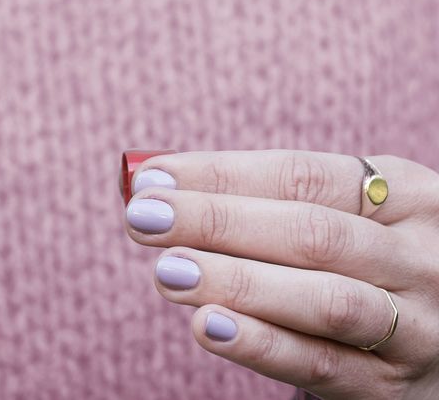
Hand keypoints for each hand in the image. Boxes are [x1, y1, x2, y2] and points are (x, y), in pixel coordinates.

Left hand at [124, 150, 438, 398]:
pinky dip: (261, 344)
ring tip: (168, 270)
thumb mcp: (344, 218)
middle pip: (311, 232)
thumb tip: (154, 187)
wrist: (436, 339)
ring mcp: (417, 325)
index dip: (221, 174)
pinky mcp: (392, 386)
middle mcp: (419, 257)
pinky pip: (321, 364)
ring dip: (236, 282)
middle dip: (216, 222)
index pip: (303, 176)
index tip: (151, 179)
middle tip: (143, 218)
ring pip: (324, 300)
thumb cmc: (363, 265)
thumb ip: (264, 202)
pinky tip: (206, 325)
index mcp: (405, 196)